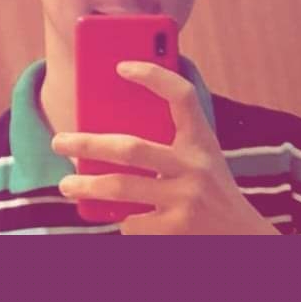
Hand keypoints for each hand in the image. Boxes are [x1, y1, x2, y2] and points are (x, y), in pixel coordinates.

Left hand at [51, 60, 280, 234]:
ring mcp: (186, 199)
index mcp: (202, 141)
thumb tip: (107, 138)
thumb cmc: (209, 190)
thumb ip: (169, 143)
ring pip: (121, 187)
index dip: (154, 76)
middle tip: (59, 142)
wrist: (241, 236)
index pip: (182, 96)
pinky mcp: (176, 228)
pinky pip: (132, 222)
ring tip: (67, 185)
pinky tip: (120, 218)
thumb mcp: (199, 159)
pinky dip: (122, 220)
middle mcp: (196, 166)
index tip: (122, 66)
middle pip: (131, 148)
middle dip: (88, 143)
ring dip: (86, 186)